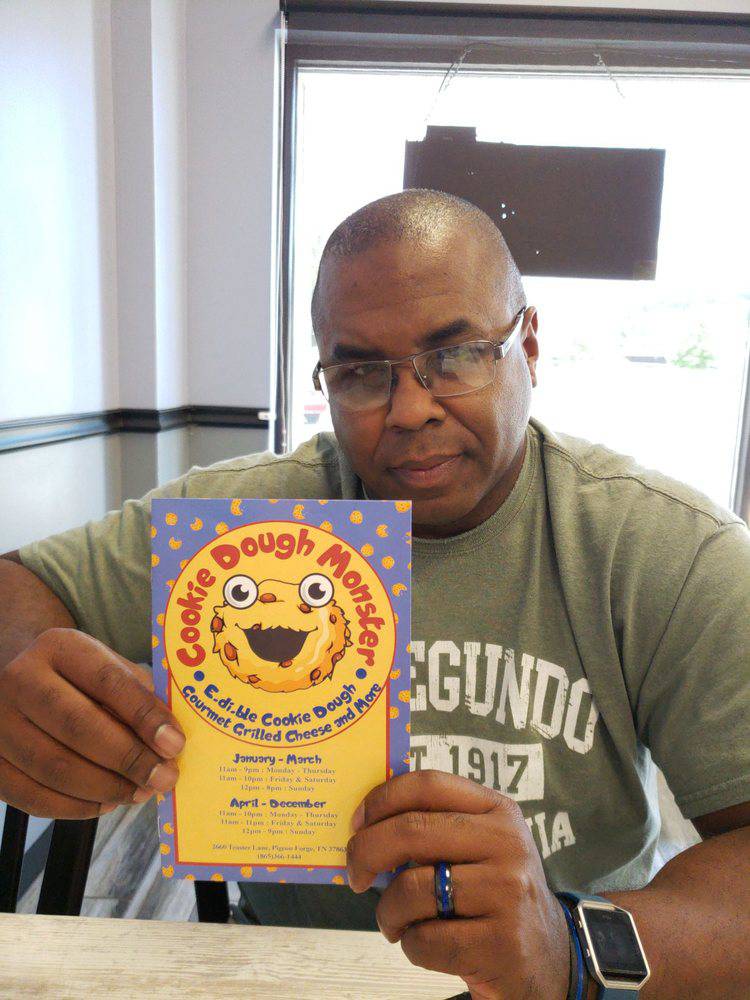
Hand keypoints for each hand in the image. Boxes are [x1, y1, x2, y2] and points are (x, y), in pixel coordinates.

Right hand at [0, 628, 185, 817]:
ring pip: (55, 767)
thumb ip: (137, 696)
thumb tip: (168, 742)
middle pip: (79, 727)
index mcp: (59, 647)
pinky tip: (105, 802)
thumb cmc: (74, 674)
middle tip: (163, 778)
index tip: (174, 744)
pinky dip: (75, 807)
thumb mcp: (106, 664)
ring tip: (140, 792)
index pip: (108, 681)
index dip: (144, 717)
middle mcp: (20, 679)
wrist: (12, 672)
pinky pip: (32, 796)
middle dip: (129, 759)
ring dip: (106, 788)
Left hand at [346, 769, 569, 999]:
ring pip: (412, 889)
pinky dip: (410, 945)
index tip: (356, 824)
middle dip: (366, 853)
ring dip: (388, 912)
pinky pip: (425, 940)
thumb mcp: (479, 847)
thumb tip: (364, 824)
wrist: (547, 958)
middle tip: (355, 875)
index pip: (428, 785)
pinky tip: (426, 944)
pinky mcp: (500, 942)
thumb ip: (436, 827)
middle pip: (412, 830)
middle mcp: (507, 843)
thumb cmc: (493, 895)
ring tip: (396, 923)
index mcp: (497, 810)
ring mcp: (507, 892)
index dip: (381, 799)